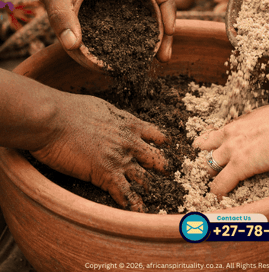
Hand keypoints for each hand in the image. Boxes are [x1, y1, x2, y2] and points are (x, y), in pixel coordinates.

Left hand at [30, 0, 175, 61]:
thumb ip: (61, 16)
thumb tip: (72, 45)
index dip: (167, 6)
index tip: (169, 31)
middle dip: (166, 28)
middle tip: (163, 57)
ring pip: (150, 6)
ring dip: (157, 31)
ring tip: (157, 57)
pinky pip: (138, 9)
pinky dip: (144, 28)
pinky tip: (140, 48)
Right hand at [30, 92, 168, 211]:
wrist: (53, 119)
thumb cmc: (71, 110)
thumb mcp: (101, 107)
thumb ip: (114, 117)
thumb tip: (114, 120)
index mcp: (130, 125)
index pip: (157, 136)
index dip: (162, 145)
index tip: (163, 151)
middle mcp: (131, 142)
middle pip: (157, 160)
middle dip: (161, 169)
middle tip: (164, 177)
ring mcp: (121, 159)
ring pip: (144, 179)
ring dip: (148, 190)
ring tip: (156, 201)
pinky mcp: (106, 174)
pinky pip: (125, 194)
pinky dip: (132, 205)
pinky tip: (137, 213)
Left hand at [193, 102, 268, 196]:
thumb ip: (264, 124)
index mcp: (239, 123)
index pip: (217, 134)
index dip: (215, 144)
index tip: (216, 151)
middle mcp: (230, 135)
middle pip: (206, 148)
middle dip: (209, 157)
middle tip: (213, 167)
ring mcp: (232, 150)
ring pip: (210, 165)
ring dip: (213, 175)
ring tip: (216, 183)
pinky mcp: (239, 166)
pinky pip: (221, 183)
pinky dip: (218, 191)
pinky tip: (219, 197)